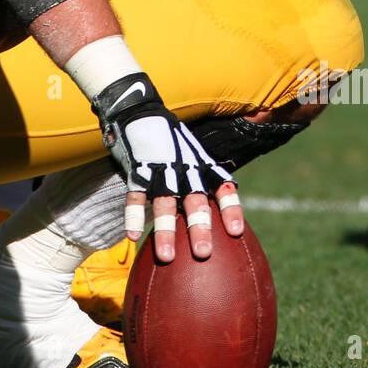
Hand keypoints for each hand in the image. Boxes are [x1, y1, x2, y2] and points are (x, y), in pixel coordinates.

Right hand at [91, 73, 243, 262]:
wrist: (140, 110)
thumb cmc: (172, 140)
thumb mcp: (195, 153)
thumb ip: (205, 180)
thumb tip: (221, 212)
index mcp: (201, 166)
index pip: (222, 188)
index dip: (230, 209)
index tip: (236, 232)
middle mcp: (184, 169)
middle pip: (195, 201)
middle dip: (199, 227)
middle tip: (203, 253)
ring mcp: (160, 170)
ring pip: (164, 203)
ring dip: (165, 230)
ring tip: (167, 256)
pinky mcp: (137, 170)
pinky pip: (135, 195)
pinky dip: (133, 214)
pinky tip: (132, 235)